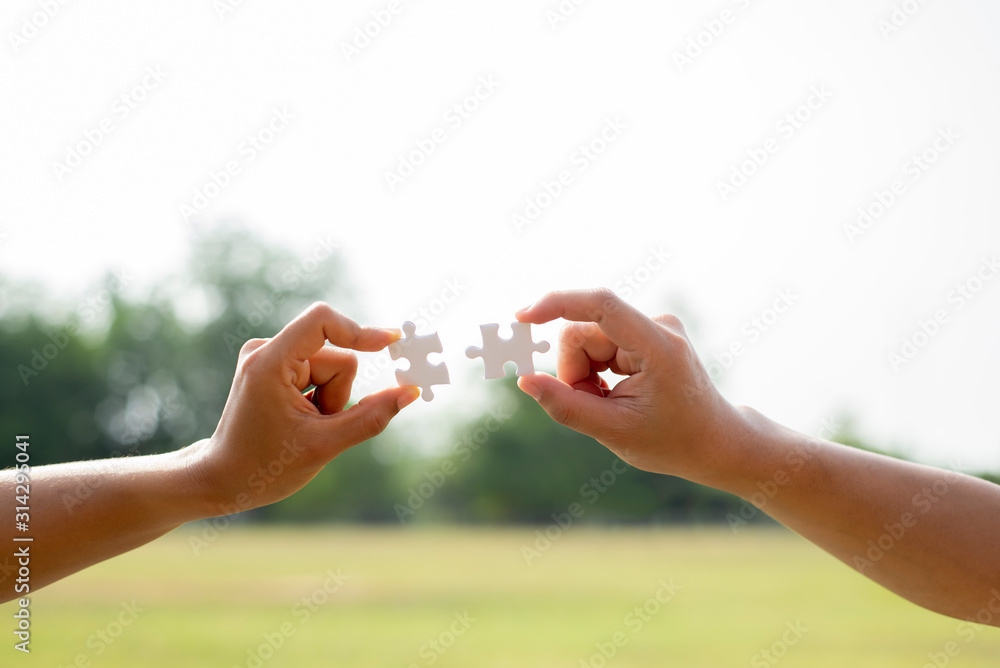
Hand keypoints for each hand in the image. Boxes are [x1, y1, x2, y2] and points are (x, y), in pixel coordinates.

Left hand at [185, 302, 419, 512]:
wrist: (222, 479)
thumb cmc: (264, 467)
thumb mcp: (325, 445)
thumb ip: (371, 417)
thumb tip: (409, 393)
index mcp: (270, 363)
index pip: (322, 321)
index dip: (359, 330)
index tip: (390, 343)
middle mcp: (265, 351)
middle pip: (336, 356)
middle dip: (339, 393)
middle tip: (317, 426)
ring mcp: (268, 357)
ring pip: (332, 367)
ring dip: (330, 400)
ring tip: (305, 426)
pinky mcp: (274, 367)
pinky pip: (319, 373)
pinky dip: (320, 398)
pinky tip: (300, 420)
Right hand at [515, 289, 749, 485]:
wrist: (715, 441)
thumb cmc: (672, 441)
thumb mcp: (615, 432)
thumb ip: (567, 407)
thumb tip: (526, 382)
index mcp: (658, 346)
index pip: (601, 305)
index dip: (558, 304)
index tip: (523, 317)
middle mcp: (657, 326)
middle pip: (582, 332)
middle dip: (574, 371)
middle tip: (593, 405)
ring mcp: (651, 326)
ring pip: (585, 339)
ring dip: (584, 374)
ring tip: (609, 402)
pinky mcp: (644, 332)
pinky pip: (598, 342)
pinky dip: (595, 370)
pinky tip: (614, 392)